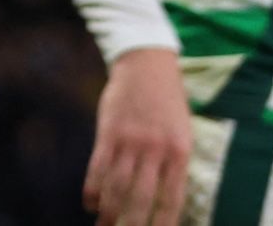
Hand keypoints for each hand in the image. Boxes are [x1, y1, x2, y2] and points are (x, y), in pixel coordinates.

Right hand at [84, 47, 192, 225]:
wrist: (147, 63)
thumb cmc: (167, 101)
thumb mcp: (181, 131)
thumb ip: (172, 162)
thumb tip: (163, 197)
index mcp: (180, 152)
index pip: (171, 198)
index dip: (162, 222)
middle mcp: (156, 149)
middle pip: (141, 197)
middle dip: (132, 222)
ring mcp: (130, 140)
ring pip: (117, 185)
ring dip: (109, 209)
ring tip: (104, 225)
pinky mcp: (109, 131)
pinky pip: (98, 166)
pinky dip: (93, 187)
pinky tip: (90, 201)